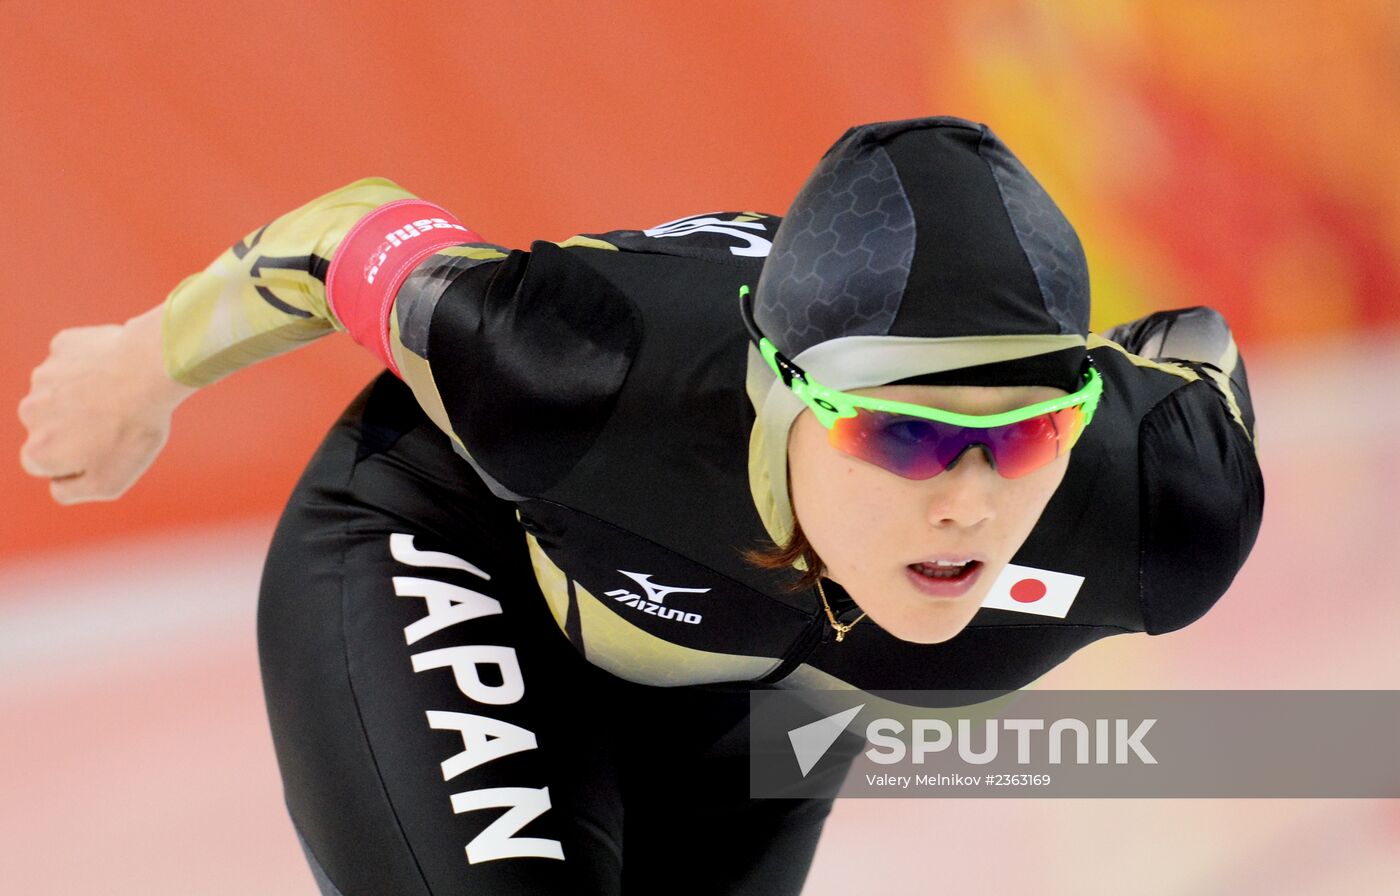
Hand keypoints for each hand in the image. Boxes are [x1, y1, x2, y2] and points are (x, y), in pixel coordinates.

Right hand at [18, 305, 196, 503]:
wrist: (150, 371)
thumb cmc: (133, 430)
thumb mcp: (109, 483)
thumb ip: (70, 492)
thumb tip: (56, 483)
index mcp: (38, 450)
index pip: (43, 464)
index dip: (75, 462)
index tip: (103, 450)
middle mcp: (30, 412)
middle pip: (52, 427)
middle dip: (77, 428)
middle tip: (115, 422)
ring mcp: (44, 376)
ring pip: (63, 392)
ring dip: (86, 396)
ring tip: (119, 396)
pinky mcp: (62, 346)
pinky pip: (77, 362)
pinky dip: (96, 367)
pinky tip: (118, 371)